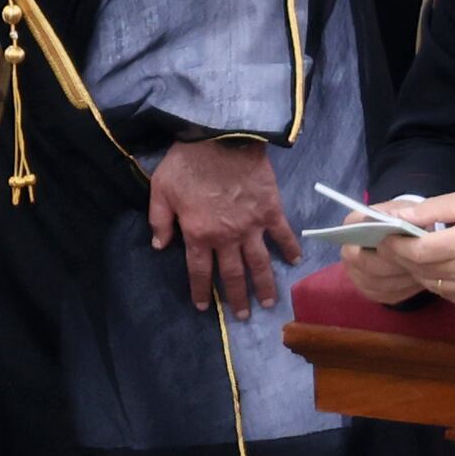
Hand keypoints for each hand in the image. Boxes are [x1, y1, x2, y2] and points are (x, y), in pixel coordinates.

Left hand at [147, 135, 301, 316]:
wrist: (220, 138)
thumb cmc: (186, 163)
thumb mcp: (160, 190)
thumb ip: (159, 220)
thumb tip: (160, 247)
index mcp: (199, 234)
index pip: (199, 270)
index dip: (200, 290)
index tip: (203, 308)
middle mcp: (227, 237)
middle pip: (233, 274)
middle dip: (237, 297)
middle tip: (244, 316)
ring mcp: (252, 226)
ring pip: (260, 263)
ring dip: (266, 285)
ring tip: (270, 303)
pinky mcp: (271, 211)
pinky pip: (283, 235)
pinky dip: (290, 249)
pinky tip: (295, 262)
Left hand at [350, 189, 454, 309]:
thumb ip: (430, 210)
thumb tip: (396, 216)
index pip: (414, 252)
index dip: (393, 244)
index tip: (381, 235)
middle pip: (418, 269)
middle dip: (400, 256)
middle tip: (389, 243)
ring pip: (429, 284)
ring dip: (416, 269)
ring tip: (413, 253)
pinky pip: (446, 294)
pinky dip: (436, 281)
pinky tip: (438, 266)